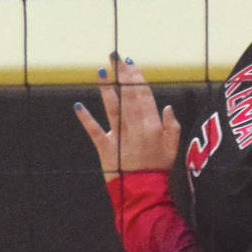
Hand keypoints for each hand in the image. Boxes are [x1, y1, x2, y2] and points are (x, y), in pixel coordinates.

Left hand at [74, 53, 181, 178]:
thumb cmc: (160, 171)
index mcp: (153, 125)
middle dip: (122, 75)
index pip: (143, 95)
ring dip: (106, 89)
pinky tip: (77, 105)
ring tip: (101, 71)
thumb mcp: (174, 149)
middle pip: (127, 96)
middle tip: (115, 57)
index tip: (131, 62)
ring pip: (112, 108)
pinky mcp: (105, 148)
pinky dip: (85, 118)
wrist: (145, 194)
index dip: (137, 77)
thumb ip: (172, 127)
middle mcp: (135, 127)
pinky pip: (94, 131)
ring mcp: (119, 137)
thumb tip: (168, 107)